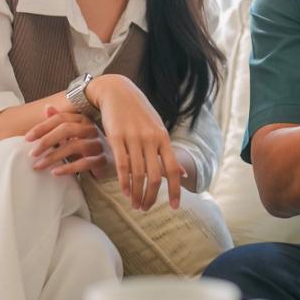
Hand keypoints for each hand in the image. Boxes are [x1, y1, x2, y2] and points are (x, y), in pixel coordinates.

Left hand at [25, 105, 113, 179]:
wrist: (115, 161)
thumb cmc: (89, 147)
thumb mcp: (74, 134)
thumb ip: (60, 122)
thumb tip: (47, 108)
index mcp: (83, 120)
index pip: (61, 118)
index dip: (43, 127)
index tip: (27, 138)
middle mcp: (92, 129)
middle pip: (67, 129)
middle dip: (47, 141)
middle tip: (31, 153)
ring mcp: (99, 144)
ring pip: (75, 146)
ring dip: (53, 156)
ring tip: (38, 165)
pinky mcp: (104, 160)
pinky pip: (85, 162)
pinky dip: (69, 168)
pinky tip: (55, 172)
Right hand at [86, 74, 184, 210]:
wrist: (116, 91)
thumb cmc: (138, 112)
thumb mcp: (157, 128)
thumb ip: (167, 151)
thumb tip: (182, 173)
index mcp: (163, 137)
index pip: (173, 169)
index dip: (176, 190)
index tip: (175, 207)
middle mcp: (151, 139)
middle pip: (155, 176)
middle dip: (152, 196)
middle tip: (146, 208)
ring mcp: (134, 138)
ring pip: (138, 173)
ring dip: (137, 193)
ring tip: (136, 205)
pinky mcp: (116, 137)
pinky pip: (122, 164)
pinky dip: (124, 182)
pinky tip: (125, 193)